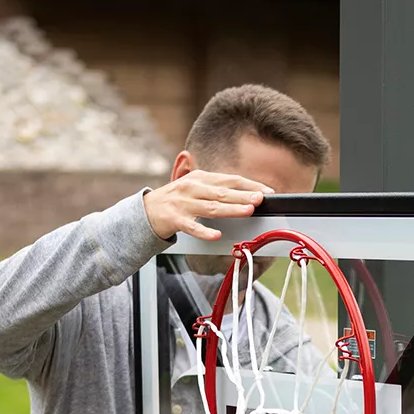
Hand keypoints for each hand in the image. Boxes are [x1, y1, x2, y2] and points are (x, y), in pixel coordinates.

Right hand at [144, 171, 270, 241]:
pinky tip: (217, 235)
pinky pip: (191, 227)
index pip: (229, 179)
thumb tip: (245, 193)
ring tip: (247, 211)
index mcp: (201, 178)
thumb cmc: (176, 200)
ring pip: (211, 207)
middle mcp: (192, 187)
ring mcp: (183, 203)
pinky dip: (204, 231)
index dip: (249, 184)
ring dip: (231, 209)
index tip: (267, 191)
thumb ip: (217, 190)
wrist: (146, 211)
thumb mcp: (196, 188)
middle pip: (222, 192)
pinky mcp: (174, 219)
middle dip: (243, 195)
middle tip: (261, 199)